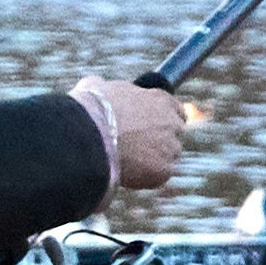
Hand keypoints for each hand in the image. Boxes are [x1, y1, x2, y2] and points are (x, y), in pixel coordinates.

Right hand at [75, 77, 186, 197]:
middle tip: (139, 147)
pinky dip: (147, 177)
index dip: (163, 118)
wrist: (90, 135)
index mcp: (160, 99)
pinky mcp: (165, 170)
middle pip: (175, 133)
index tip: (152, 125)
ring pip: (168, 156)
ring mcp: (171, 147)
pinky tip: (129, 174)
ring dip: (154, 159)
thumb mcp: (99, 88)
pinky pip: (160, 175)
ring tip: (129, 162)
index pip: (176, 109)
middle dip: (161, 140)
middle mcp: (172, 122)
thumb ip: (111, 90)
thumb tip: (99, 87)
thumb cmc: (92, 109)